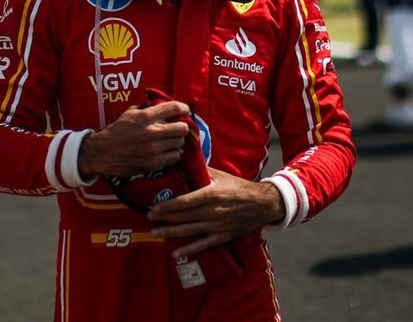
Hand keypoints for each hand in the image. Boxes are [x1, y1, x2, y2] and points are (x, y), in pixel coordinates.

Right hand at [77, 101, 189, 177]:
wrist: (102, 152)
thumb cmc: (116, 131)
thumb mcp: (129, 113)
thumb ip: (146, 110)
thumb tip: (163, 108)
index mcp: (146, 116)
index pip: (173, 108)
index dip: (183, 108)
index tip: (185, 110)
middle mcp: (152, 131)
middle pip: (182, 128)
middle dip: (182, 127)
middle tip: (177, 128)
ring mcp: (154, 148)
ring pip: (179, 143)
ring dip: (176, 141)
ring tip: (169, 141)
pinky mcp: (153, 163)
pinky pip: (174, 157)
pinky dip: (172, 154)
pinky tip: (166, 151)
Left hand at [147, 167, 284, 257]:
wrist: (263, 204)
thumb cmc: (239, 187)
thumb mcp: (220, 175)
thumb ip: (201, 170)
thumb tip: (183, 159)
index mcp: (211, 194)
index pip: (183, 202)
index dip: (166, 206)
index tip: (153, 208)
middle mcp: (212, 211)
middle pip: (183, 216)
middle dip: (163, 218)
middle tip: (148, 218)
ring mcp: (217, 226)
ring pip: (189, 231)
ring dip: (170, 232)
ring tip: (155, 232)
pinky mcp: (222, 236)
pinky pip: (202, 245)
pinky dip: (188, 250)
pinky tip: (175, 252)